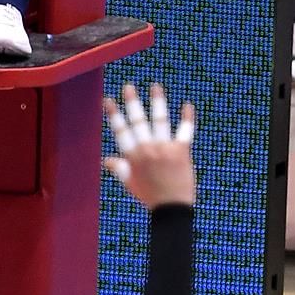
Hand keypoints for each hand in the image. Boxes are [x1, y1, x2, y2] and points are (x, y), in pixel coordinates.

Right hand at [104, 83, 195, 208]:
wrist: (171, 208)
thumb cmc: (149, 196)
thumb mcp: (129, 183)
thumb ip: (119, 169)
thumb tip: (107, 160)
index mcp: (132, 156)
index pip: (120, 130)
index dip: (114, 114)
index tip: (109, 100)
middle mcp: (147, 149)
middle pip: (137, 121)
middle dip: (132, 102)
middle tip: (128, 86)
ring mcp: (164, 149)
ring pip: (159, 120)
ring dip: (157, 102)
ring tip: (155, 87)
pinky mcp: (181, 151)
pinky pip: (185, 131)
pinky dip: (187, 118)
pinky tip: (187, 105)